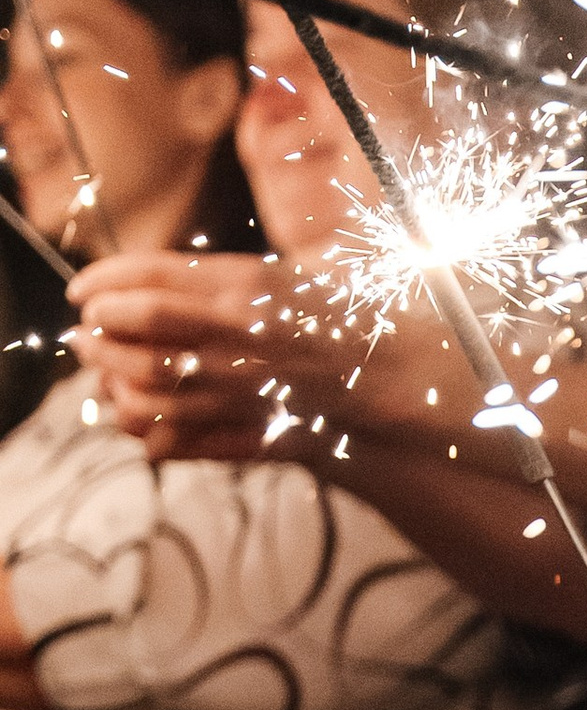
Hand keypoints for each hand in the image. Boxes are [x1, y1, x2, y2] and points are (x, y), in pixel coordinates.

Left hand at [69, 252, 357, 463]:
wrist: (384, 380)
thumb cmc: (327, 320)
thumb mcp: (278, 272)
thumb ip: (211, 278)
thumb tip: (134, 283)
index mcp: (247, 284)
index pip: (150, 278)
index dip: (102, 281)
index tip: (79, 290)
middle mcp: (241, 335)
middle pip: (139, 330)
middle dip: (98, 330)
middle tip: (85, 331)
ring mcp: (244, 387)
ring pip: (148, 386)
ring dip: (109, 377)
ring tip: (99, 368)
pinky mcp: (250, 429)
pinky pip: (176, 437)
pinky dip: (141, 427)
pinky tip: (131, 413)